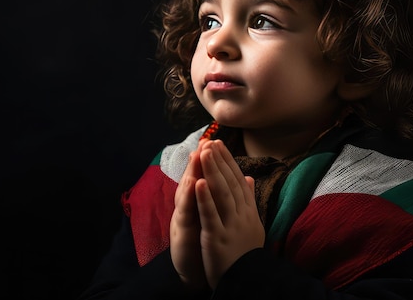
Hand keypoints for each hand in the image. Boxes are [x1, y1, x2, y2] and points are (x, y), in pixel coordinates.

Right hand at [170, 138, 208, 289]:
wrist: (190, 273)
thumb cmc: (200, 243)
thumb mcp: (210, 219)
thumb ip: (217, 199)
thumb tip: (231, 180)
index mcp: (197, 204)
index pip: (203, 178)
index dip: (209, 161)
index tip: (216, 142)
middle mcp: (188, 207)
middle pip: (193, 179)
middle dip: (200, 159)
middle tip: (206, 140)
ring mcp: (183, 217)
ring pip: (186, 190)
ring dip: (192, 170)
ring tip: (199, 153)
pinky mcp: (181, 231)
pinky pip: (186, 212)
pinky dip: (190, 197)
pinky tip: (194, 183)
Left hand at [196, 140, 264, 287]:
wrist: (246, 280)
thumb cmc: (245, 251)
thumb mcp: (251, 223)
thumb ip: (249, 200)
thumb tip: (249, 177)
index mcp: (248, 211)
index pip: (237, 180)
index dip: (228, 161)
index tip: (219, 144)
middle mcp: (242, 215)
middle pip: (230, 183)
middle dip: (219, 161)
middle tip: (210, 141)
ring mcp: (230, 226)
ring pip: (221, 194)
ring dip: (212, 172)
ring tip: (204, 152)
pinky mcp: (217, 237)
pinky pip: (211, 215)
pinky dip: (205, 198)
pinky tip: (199, 182)